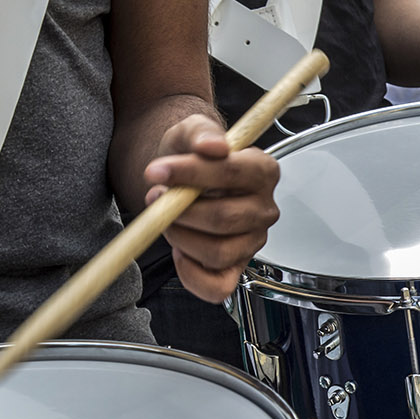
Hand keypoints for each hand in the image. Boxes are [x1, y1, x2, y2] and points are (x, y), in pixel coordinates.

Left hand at [141, 114, 280, 302]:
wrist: (181, 177)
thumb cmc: (190, 155)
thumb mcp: (191, 131)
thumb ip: (202, 133)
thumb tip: (213, 147)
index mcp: (263, 171)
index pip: (233, 174)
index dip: (192, 174)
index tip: (156, 171)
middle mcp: (265, 209)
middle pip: (224, 218)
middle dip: (180, 211)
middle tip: (155, 197)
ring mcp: (253, 241)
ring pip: (218, 252)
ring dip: (181, 238)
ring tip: (165, 220)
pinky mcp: (237, 266)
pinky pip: (218, 287)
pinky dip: (191, 275)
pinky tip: (178, 252)